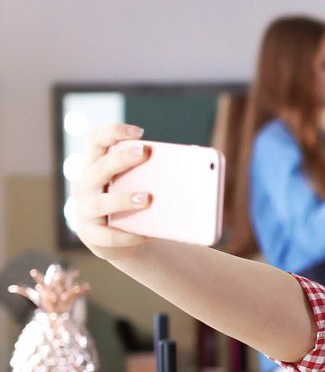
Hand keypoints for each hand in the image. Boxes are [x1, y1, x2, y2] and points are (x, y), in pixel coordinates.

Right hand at [71, 124, 152, 261]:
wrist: (124, 240)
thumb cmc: (136, 203)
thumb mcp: (141, 183)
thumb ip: (158, 170)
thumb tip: (194, 160)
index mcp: (97, 165)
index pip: (97, 139)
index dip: (114, 131)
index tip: (140, 132)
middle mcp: (85, 185)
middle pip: (99, 167)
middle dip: (121, 158)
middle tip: (145, 153)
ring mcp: (84, 210)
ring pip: (99, 203)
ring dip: (124, 199)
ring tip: (148, 198)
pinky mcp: (90, 235)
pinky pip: (106, 236)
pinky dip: (127, 235)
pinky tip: (146, 235)